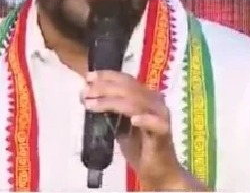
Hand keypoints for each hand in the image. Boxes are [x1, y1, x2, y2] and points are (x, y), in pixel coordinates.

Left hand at [81, 71, 206, 190]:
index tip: (88, 77)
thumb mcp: (120, 126)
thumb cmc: (140, 148)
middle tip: (85, 93)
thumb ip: (110, 111)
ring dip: (111, 102)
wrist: (158, 172)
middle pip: (129, 88)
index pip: (126, 80)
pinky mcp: (164, 133)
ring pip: (136, 102)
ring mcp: (161, 116)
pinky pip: (156, 123)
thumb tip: (89, 97)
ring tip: (92, 105)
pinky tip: (134, 120)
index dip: (107, 76)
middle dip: (104, 88)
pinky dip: (145, 119)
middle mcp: (154, 101)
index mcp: (145, 97)